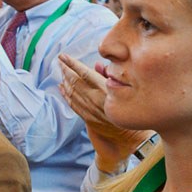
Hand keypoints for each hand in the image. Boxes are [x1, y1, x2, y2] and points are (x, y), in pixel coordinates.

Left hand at [57, 53, 152, 172]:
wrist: (131, 135)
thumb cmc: (131, 107)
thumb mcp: (124, 88)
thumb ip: (108, 76)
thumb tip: (97, 65)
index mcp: (104, 89)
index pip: (84, 73)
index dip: (71, 64)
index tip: (63, 56)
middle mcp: (94, 99)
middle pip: (75, 82)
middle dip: (65, 70)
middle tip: (59, 62)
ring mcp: (89, 109)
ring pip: (72, 93)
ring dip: (65, 81)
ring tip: (61, 72)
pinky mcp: (87, 118)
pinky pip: (72, 104)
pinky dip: (66, 95)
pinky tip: (62, 88)